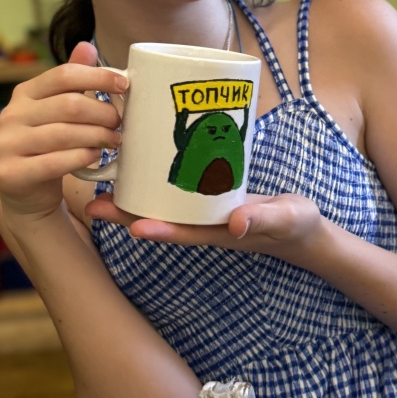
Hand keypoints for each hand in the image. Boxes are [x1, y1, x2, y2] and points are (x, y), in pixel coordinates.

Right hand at [0, 42, 126, 222]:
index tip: (124, 85)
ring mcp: (7, 145)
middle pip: (68, 105)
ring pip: (63, 134)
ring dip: (97, 136)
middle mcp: (11, 115)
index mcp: (24, 93)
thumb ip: (72, 81)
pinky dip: (81, 158)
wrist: (26, 194)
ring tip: (114, 141)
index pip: (63, 75)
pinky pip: (54, 163)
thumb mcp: (58, 110)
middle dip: (102, 113)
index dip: (97, 76)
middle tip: (120, 122)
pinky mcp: (11, 174)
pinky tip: (95, 157)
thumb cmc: (49, 145)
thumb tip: (87, 45)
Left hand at [84, 190, 322, 259]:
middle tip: (93, 204)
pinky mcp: (209, 197)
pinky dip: (156, 182)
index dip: (154, 228)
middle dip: (128, 213)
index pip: (182, 232)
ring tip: (102, 186)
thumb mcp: (285, 219)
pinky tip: (141, 165)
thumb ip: (263, 218)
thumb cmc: (296, 225)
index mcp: (220, 232)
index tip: (127, 225)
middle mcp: (205, 224)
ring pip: (163, 205)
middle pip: (161, 219)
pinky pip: (177, 191)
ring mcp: (204, 212)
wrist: (302, 229)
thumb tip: (236, 223)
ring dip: (134, 198)